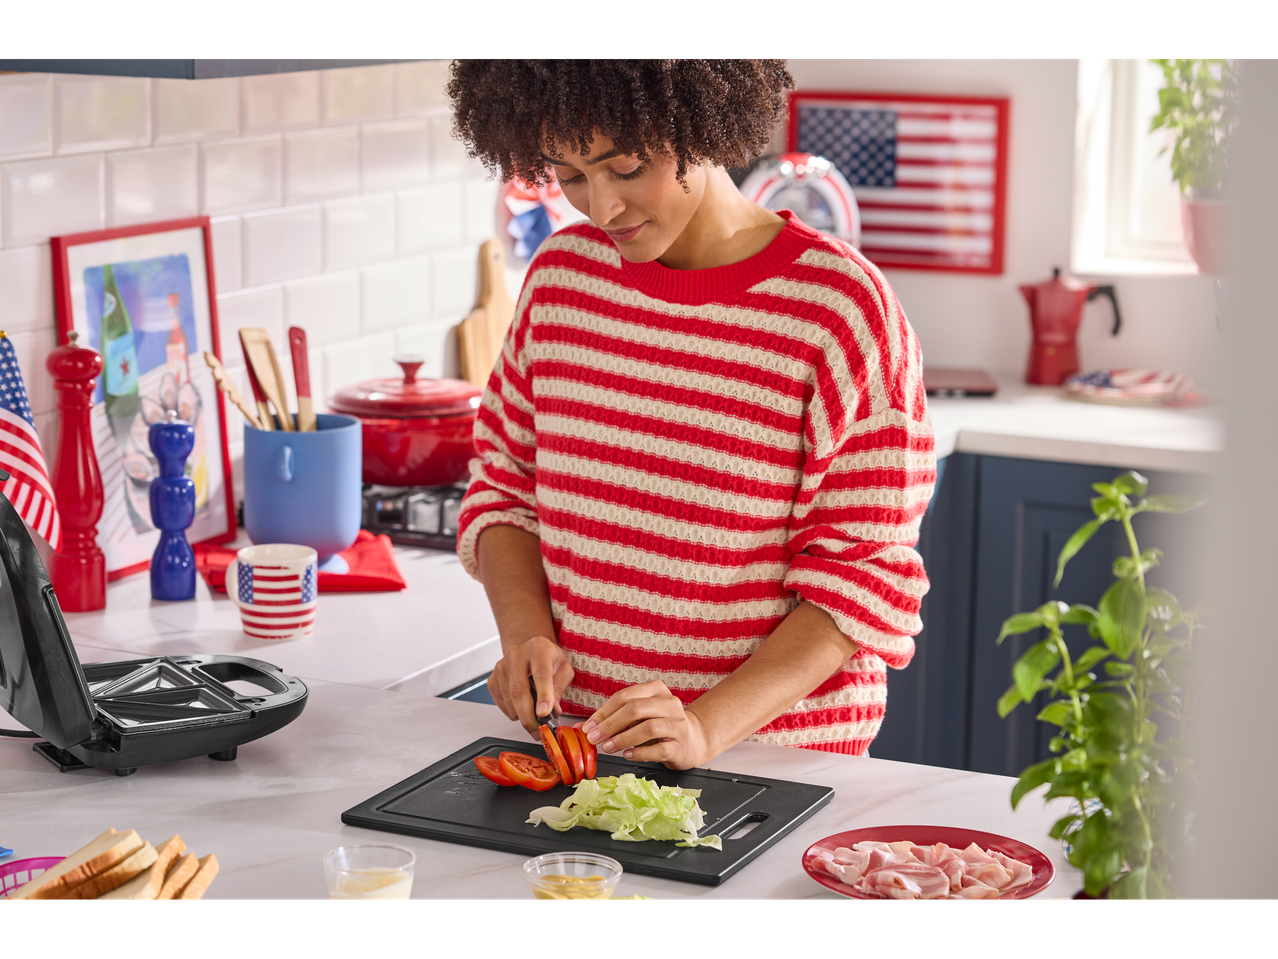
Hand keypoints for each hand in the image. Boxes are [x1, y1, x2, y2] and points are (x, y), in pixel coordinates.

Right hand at [488, 634, 574, 736]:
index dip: (544, 695)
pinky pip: (502, 703)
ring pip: (509, 700)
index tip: (545, 713)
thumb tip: (554, 711)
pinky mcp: (492, 678)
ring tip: (534, 715)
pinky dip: (513, 712)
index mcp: (539, 648)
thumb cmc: (547, 658)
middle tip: (538, 730)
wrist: (528, 647)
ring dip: (522, 715)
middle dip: (528, 716)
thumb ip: (560, 688)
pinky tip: (522, 705)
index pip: (541, 673)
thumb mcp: (563, 667)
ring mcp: (502, 667)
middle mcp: (517, 654)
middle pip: (519, 690)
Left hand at [578, 681, 709, 769]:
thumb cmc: (660, 726)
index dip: (603, 713)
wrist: (693, 739)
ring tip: (608, 748)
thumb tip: (583, 729)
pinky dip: (640, 753)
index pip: (624, 697)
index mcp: (656, 690)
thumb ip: (613, 720)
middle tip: (594, 738)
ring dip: (623, 738)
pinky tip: (628, 755)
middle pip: (635, 709)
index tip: (588, 728)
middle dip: (610, 725)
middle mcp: (669, 703)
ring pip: (648, 728)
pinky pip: (659, 749)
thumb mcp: (638, 718)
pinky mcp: (681, 745)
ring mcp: (677, 724)